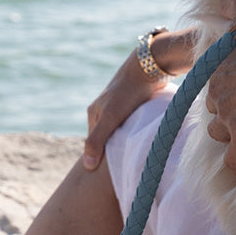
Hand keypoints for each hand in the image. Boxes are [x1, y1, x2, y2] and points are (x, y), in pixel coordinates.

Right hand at [82, 29, 193, 169]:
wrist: (148, 66)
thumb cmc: (129, 93)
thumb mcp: (110, 118)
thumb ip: (97, 141)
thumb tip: (87, 166)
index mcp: (93, 112)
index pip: (94, 142)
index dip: (103, 156)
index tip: (115, 168)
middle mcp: (104, 107)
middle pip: (107, 135)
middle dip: (115, 147)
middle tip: (128, 160)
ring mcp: (119, 103)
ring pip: (121, 128)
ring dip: (127, 137)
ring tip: (138, 148)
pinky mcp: (134, 100)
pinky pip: (133, 120)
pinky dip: (136, 128)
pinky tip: (146, 134)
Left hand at [204, 14, 235, 173]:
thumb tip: (224, 0)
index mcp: (219, 70)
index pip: (215, 86)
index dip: (230, 90)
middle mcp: (218, 95)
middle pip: (214, 111)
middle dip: (228, 113)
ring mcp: (229, 119)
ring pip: (218, 134)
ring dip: (230, 136)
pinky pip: (233, 161)